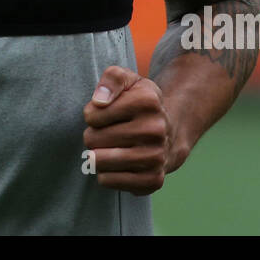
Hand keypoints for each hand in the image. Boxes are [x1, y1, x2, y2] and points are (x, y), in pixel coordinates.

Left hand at [83, 65, 174, 194]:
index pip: (92, 115)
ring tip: (110, 147)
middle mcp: (156, 130)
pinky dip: (105, 174)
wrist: (168, 132)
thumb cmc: (138, 103)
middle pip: (92, 139)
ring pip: (98, 162)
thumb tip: (99, 101)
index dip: (92, 114)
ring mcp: (156, 157)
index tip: (105, 113)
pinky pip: (108, 181)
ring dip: (97, 155)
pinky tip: (117, 164)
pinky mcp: (153, 180)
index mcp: (148, 101)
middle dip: (92, 136)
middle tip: (107, 132)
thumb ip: (112, 78)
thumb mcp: (128, 80)